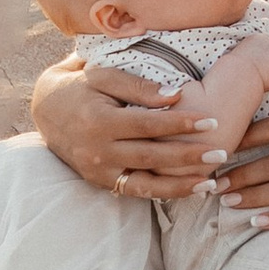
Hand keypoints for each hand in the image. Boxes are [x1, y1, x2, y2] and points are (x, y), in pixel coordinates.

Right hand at [30, 55, 225, 197]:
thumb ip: (138, 86)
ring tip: (211, 183)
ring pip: (144, 183)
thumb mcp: (104, 76)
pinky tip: (189, 190)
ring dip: (180, 185)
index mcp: (99, 119)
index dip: (179, 124)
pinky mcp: (100, 182)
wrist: (47, 109)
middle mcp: (98, 150)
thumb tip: (176, 96)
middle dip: (188, 157)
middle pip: (150, 157)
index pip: (147, 124)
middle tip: (222, 154)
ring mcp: (98, 170)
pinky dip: (162, 193)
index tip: (210, 121)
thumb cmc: (82, 86)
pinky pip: (135, 192)